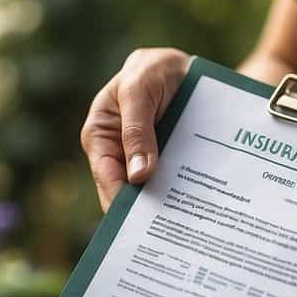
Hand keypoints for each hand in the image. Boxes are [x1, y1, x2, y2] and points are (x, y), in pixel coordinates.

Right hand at [80, 47, 191, 211]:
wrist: (187, 67)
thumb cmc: (153, 70)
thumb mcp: (139, 90)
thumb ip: (136, 130)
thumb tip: (138, 176)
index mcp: (100, 135)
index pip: (107, 177)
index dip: (122, 202)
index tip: (142, 223)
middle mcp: (118, 152)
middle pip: (128, 192)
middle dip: (146, 210)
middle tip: (168, 229)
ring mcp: (143, 160)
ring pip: (152, 191)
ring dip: (167, 205)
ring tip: (184, 223)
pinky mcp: (166, 162)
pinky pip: (171, 184)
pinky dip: (182, 194)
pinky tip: (196, 207)